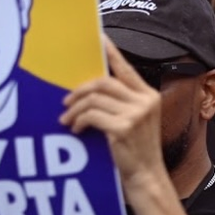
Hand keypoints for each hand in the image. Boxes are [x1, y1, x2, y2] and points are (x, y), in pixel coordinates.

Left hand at [60, 37, 165, 188]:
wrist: (147, 177)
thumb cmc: (136, 151)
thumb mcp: (135, 122)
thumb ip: (121, 104)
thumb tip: (91, 91)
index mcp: (149, 96)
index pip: (126, 68)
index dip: (110, 52)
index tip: (98, 37)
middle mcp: (145, 101)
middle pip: (104, 82)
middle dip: (80, 91)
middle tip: (66, 102)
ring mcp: (136, 114)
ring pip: (94, 98)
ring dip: (75, 109)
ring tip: (67, 120)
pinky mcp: (123, 127)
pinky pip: (91, 115)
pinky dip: (78, 121)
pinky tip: (76, 130)